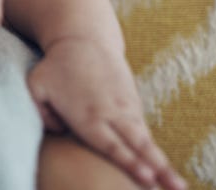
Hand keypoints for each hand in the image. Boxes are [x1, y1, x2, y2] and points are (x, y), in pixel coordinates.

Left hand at [27, 36, 186, 189]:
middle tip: (176, 189)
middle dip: (158, 168)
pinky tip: (165, 171)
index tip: (146, 178)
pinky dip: (155, 150)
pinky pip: (145, 130)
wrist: (85, 39)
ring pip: (147, 141)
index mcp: (89, 115)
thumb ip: (42, 113)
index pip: (111, 145)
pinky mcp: (133, 102)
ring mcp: (126, 107)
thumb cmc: (55, 66)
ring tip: (179, 187)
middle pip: (139, 146)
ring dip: (164, 165)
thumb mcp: (36, 86)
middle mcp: (113, 113)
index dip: (129, 162)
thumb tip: (59, 132)